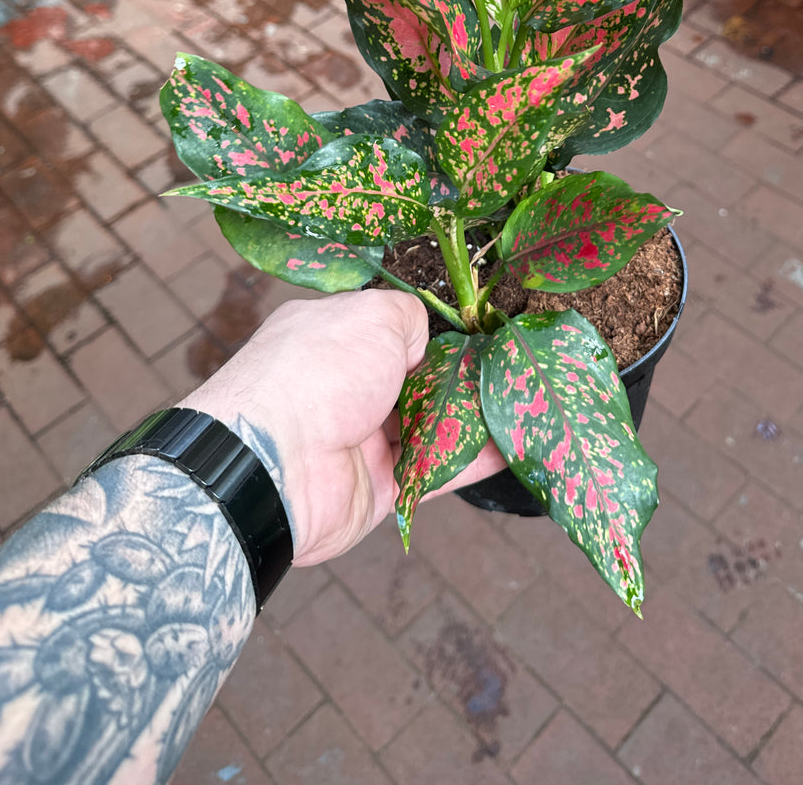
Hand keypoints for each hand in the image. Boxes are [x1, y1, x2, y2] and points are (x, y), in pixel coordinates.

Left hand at [180, 291, 505, 564]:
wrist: (277, 464)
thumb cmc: (320, 371)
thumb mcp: (372, 315)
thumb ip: (408, 317)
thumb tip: (426, 340)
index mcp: (331, 336)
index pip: (389, 331)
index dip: (433, 334)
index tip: (479, 334)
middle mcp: (344, 386)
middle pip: (415, 380)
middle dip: (461, 377)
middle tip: (511, 371)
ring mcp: (360, 438)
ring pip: (430, 426)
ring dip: (474, 417)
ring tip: (525, 404)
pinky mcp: (379, 487)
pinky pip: (436, 471)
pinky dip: (473, 459)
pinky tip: (514, 446)